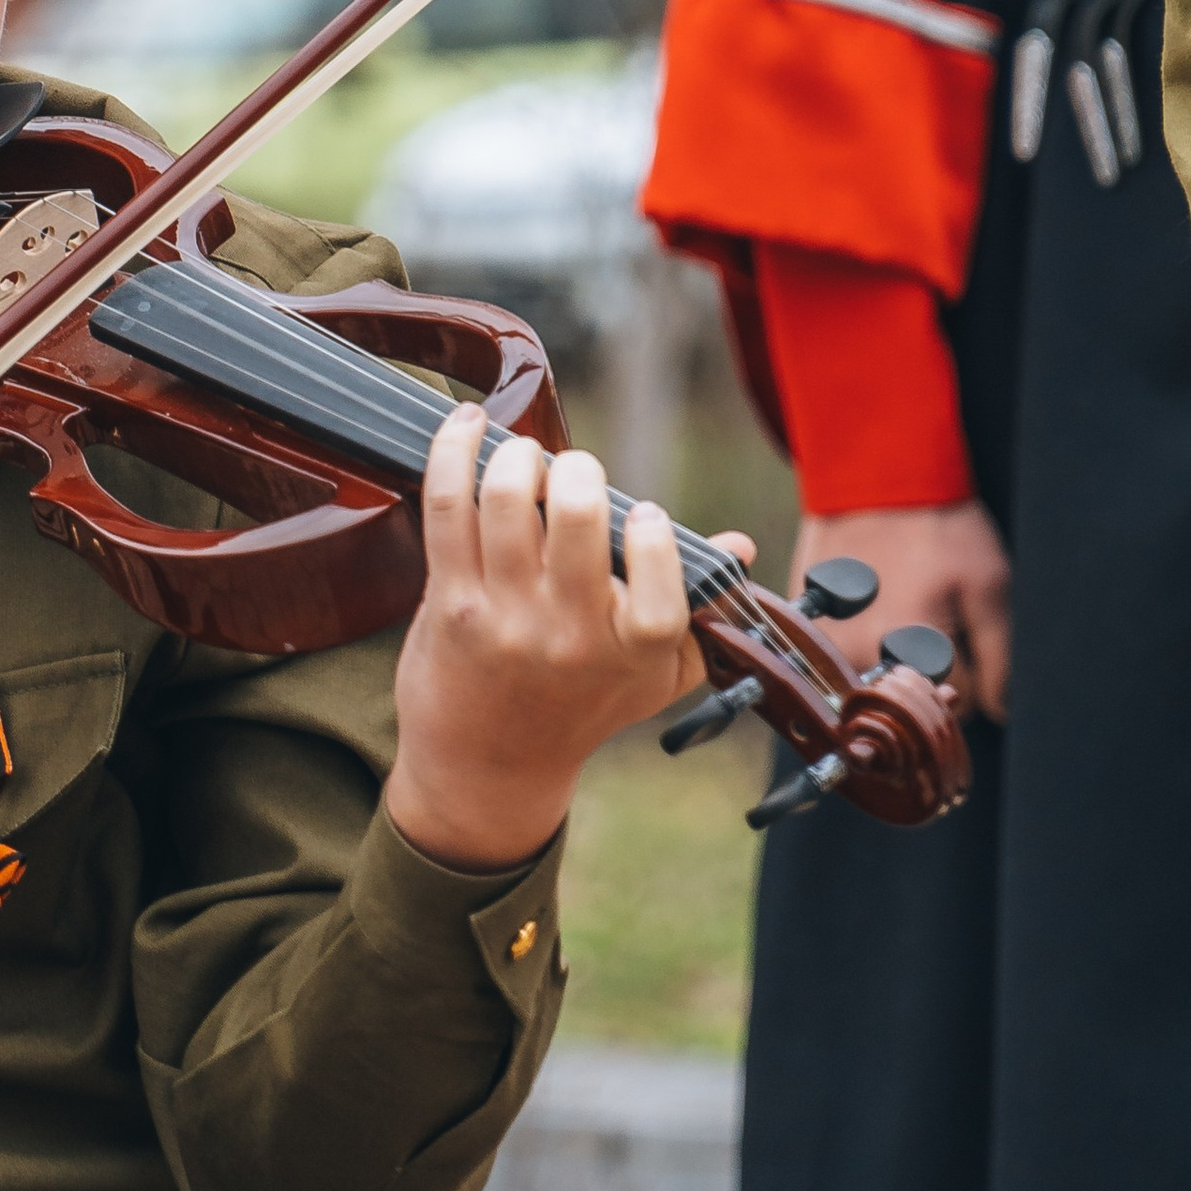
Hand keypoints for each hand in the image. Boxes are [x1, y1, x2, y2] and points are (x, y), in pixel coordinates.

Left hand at [386, 407, 747, 871]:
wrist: (488, 766)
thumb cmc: (581, 709)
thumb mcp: (654, 675)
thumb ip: (700, 614)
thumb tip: (741, 548)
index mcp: (634, 649)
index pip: (660, 579)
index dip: (651, 534)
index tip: (642, 513)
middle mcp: (570, 634)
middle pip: (580, 521)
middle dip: (579, 472)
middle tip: (573, 471)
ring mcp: (505, 618)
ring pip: (508, 504)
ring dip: (518, 458)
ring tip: (522, 455)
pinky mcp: (449, 603)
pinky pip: (448, 511)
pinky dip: (454, 455)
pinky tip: (466, 425)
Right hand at [790, 501, 1010, 723]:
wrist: (875, 473)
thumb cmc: (941, 528)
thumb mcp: (989, 586)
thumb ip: (999, 658)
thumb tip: (998, 711)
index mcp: (911, 650)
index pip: (951, 705)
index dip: (970, 678)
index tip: (968, 644)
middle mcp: (859, 654)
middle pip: (905, 699)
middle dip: (927, 672)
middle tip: (936, 619)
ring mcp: (823, 640)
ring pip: (870, 680)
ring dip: (889, 658)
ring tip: (902, 606)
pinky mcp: (802, 622)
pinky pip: (837, 652)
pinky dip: (857, 637)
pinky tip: (871, 599)